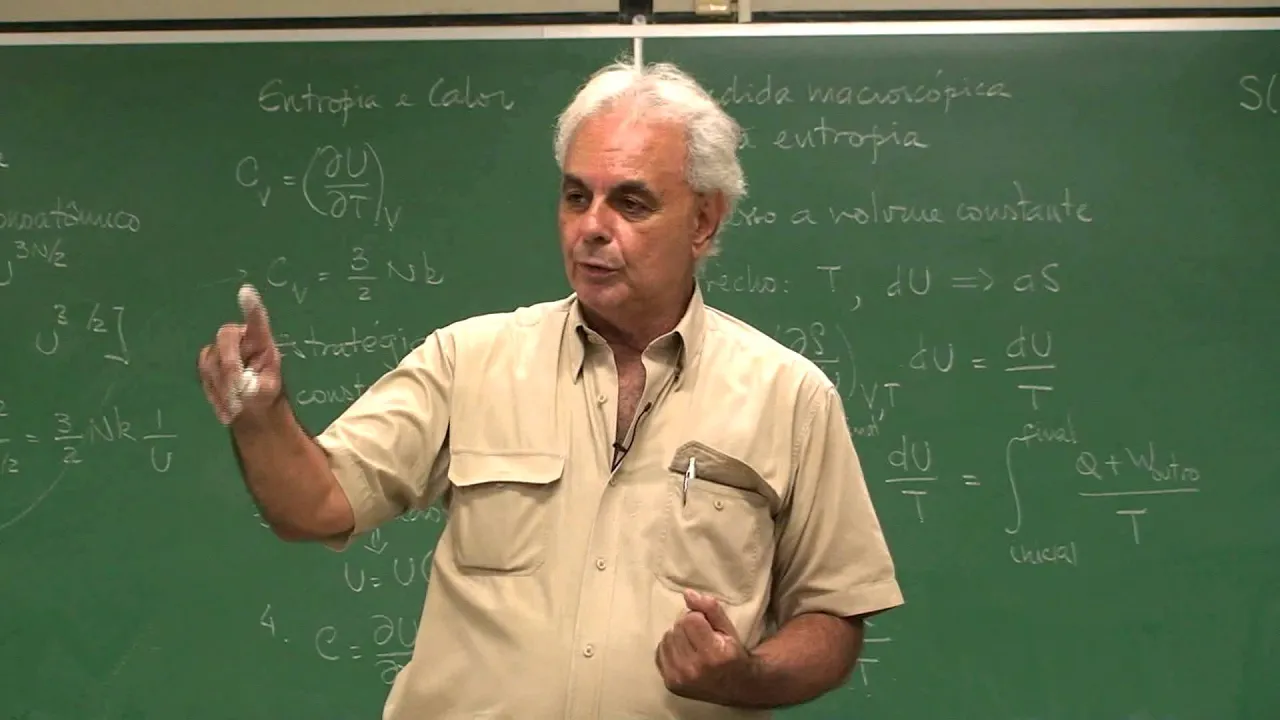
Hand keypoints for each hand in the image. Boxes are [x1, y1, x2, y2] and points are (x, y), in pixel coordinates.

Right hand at [197, 283, 282, 424]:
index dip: (251, 307)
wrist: (250, 409)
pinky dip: (214, 390)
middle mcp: (240, 338)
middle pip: (225, 336)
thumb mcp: (267, 392)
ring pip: (212, 359)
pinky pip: (204, 372)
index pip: (256, 320)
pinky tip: (226, 403)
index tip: (246, 291)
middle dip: (229, 364)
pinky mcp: (208, 362)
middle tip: (238, 390)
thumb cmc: (264, 393)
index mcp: (261, 341)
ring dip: (222, 384)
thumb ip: (258, 388)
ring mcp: (221, 349)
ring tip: (236, 403)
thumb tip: (243, 386)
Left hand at [656, 589, 753, 703]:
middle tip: (700, 637)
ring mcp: (680, 678)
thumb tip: (687, 593)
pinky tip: (683, 654)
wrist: (736, 687)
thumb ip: (710, 608)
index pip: (690, 619)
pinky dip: (670, 649)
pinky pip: (659, 652)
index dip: (699, 618)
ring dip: (678, 637)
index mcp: (713, 653)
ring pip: (667, 638)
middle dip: (688, 627)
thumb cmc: (733, 654)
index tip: (708, 628)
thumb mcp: (728, 628)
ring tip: (692, 645)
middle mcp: (694, 668)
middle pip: (677, 628)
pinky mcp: (670, 683)